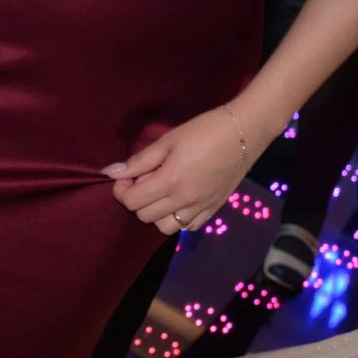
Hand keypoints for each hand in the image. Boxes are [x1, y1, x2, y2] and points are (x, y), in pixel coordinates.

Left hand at [103, 107, 249, 234]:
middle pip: (144, 216)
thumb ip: (139, 161)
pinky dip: (178, 218)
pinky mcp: (214, 208)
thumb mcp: (168, 140)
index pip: (131, 201)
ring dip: (156, 213)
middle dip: (137, 199)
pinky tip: (181, 200)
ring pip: (165, 227)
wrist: (245, 132)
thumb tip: (111, 173)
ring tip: (162, 193)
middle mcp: (184, 200)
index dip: (122, 189)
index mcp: (170, 181)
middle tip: (146, 179)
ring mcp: (201, 207)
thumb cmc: (204, 130)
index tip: (129, 174)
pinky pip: (188, 226)